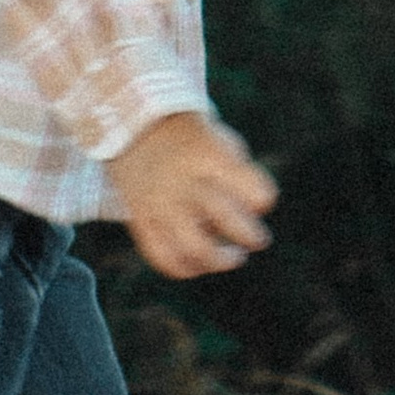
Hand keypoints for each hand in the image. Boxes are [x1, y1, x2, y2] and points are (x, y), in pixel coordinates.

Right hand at [104, 112, 276, 279]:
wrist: (132, 126)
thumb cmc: (192, 139)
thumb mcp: (221, 142)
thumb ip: (240, 177)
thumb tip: (251, 219)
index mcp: (210, 156)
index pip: (251, 190)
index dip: (262, 199)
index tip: (259, 198)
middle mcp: (184, 181)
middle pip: (227, 220)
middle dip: (251, 236)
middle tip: (257, 238)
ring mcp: (160, 203)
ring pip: (195, 248)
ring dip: (221, 260)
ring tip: (232, 257)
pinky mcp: (140, 219)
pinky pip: (163, 257)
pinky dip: (186, 268)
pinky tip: (199, 263)